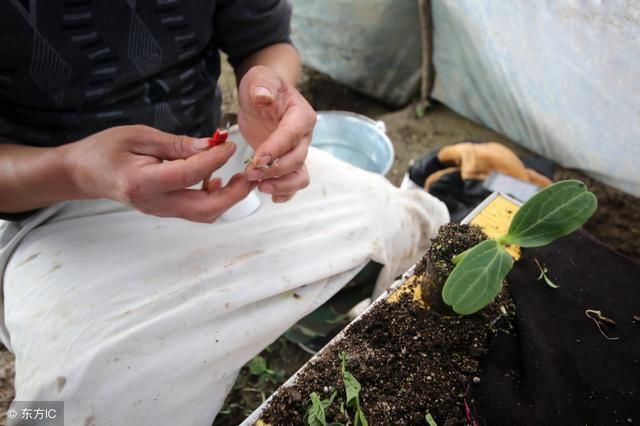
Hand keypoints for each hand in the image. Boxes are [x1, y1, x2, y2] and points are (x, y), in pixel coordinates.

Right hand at [63, 125, 252, 222]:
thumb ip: (176, 144)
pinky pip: (196, 210)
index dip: (215, 160)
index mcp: (143, 182)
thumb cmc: (106, 150)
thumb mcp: (139, 136)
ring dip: (227, 198)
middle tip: (251, 173)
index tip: (231, 145)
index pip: (189, 174)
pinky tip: (215, 179)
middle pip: (205, 209)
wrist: (84, 173)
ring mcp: (161, 211)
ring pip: (204, 214)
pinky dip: (213, 198)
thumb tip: (211, 146)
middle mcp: (155, 203)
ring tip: (240, 175)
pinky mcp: (166, 210)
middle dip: (234, 194)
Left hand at [237, 65, 315, 202]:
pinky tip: (269, 196)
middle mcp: (304, 136)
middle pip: (297, 160)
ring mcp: (297, 151)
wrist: (263, 94)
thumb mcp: (259, 78)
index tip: (257, 159)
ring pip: (300, 176)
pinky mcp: (287, 162)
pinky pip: (292, 182)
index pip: (291, 135)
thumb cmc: (262, 85)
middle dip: (274, 170)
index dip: (276, 149)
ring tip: (260, 187)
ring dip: (282, 185)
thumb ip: (262, 86)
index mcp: (300, 115)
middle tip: (250, 173)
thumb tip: (264, 97)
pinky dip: (284, 192)